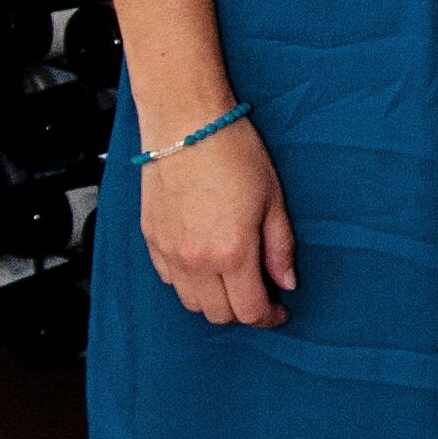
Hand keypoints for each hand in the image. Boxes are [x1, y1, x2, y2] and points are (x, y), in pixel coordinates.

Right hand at [140, 117, 295, 327]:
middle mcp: (196, 260)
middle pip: (218, 315)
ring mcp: (169, 251)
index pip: (249, 311)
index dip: (268, 318)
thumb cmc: (232, 151)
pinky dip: (189, 282)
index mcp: (232, 252)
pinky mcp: (151, 238)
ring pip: (190, 302)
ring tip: (232, 279)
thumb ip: (280, 248)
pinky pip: (169, 279)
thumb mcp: (273, 199)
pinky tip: (204, 263)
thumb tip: (286, 282)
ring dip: (214, 301)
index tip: (279, 312)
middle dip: (243, 311)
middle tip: (259, 293)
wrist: (185, 121)